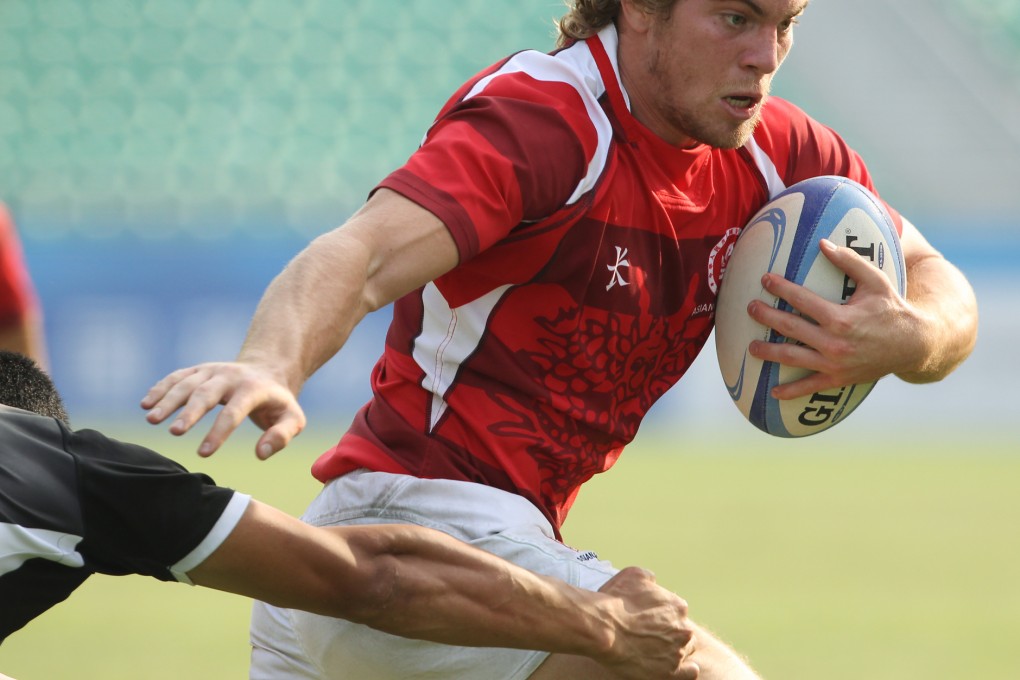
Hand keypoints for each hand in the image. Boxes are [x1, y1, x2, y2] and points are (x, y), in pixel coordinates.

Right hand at [140, 361, 305, 458]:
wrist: (268, 370)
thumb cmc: (279, 403)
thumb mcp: (293, 419)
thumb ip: (282, 436)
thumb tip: (260, 454)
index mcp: (253, 389)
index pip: (234, 412)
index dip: (219, 432)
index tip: (204, 454)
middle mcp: (230, 376)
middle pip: (206, 393)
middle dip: (189, 412)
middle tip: (174, 433)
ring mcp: (212, 370)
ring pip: (187, 383)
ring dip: (167, 400)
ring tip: (151, 419)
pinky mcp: (199, 370)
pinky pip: (177, 377)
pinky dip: (160, 388)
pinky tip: (146, 404)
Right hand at [597, 567, 698, 678]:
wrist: (603, 628)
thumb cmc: (614, 601)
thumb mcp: (632, 575)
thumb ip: (649, 578)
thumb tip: (653, 581)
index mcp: (677, 607)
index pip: (676, 613)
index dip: (661, 616)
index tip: (647, 620)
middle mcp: (683, 629)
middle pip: (681, 633)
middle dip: (668, 633)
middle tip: (647, 636)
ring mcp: (678, 652)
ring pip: (682, 652)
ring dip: (670, 650)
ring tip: (651, 651)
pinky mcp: (670, 672)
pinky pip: (689, 673)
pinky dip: (684, 671)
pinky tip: (669, 668)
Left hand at [746, 238, 924, 400]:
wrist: (914, 344)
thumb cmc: (892, 308)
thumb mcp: (875, 281)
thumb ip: (849, 262)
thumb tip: (822, 243)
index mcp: (840, 318)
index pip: (801, 300)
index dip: (780, 288)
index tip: (765, 279)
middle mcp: (834, 342)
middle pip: (790, 328)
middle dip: (767, 316)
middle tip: (750, 307)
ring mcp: (834, 363)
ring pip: (792, 357)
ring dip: (768, 353)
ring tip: (751, 347)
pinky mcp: (838, 379)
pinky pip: (810, 386)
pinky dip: (791, 391)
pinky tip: (773, 393)